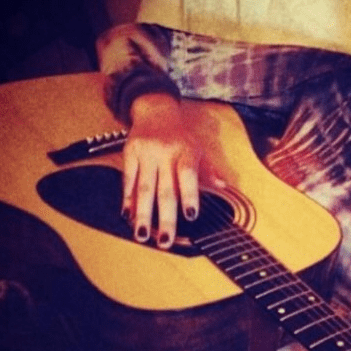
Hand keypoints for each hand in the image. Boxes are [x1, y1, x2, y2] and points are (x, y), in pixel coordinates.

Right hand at [122, 93, 221, 248]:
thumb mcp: (199, 149)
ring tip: (143, 234)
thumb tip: (223, 186)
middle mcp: (165, 153)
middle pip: (165, 189)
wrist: (156, 110)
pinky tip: (128, 215)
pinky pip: (128, 179)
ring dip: (143, 214)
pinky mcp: (129, 153)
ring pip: (144, 188)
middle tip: (165, 241)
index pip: (188, 175)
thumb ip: (208, 170)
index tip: (191, 215)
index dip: (189, 195)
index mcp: (186, 152)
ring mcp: (146, 153)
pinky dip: (128, 198)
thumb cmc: (181, 135)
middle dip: (165, 217)